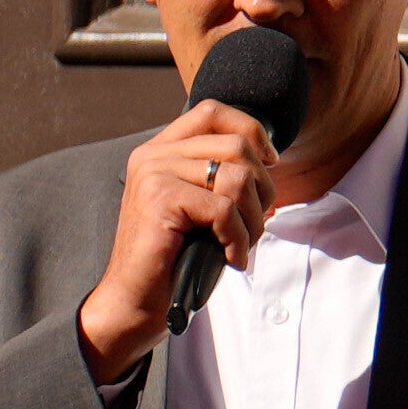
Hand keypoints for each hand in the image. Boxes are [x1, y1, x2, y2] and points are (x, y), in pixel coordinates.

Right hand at [75, 91, 280, 383]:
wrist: (136, 297)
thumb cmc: (177, 255)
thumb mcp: (204, 206)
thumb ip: (223, 175)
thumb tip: (271, 158)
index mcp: (162, 150)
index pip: (213, 111)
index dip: (252, 131)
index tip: (269, 163)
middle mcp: (153, 155)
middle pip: (237, 146)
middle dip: (263, 189)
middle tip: (253, 224)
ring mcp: (153, 174)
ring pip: (237, 177)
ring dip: (253, 218)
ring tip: (240, 244)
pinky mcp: (159, 199)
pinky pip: (225, 209)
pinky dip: (239, 238)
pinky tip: (231, 258)